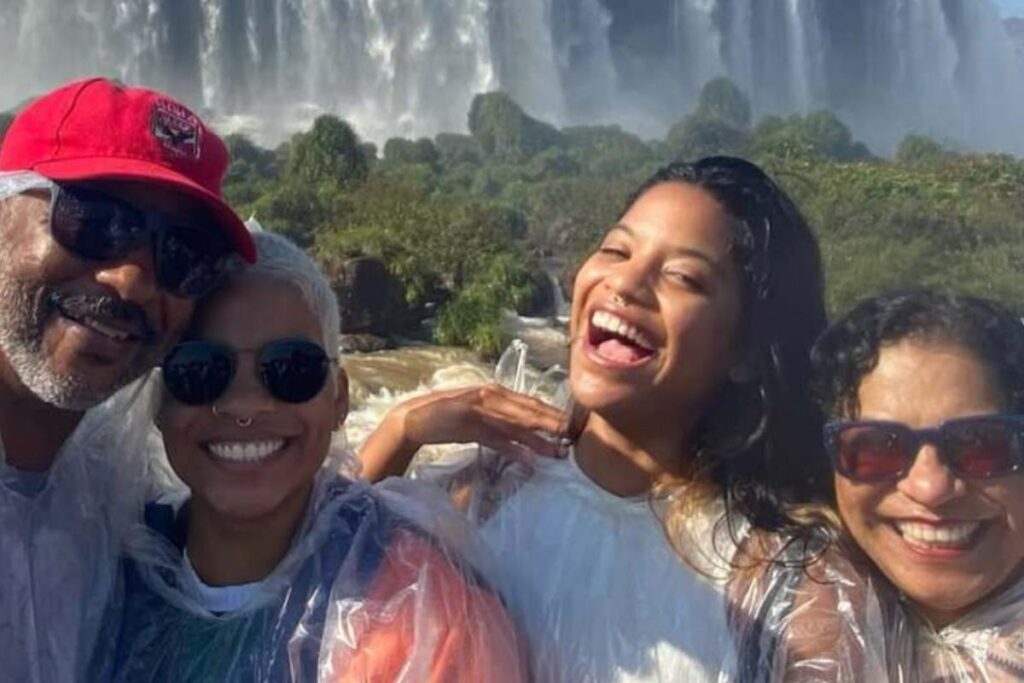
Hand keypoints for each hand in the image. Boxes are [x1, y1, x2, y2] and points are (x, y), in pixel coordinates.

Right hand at [395, 384, 566, 457]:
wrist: (414, 419)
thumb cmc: (448, 420)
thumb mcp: (479, 423)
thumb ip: (502, 430)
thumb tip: (529, 445)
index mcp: (494, 392)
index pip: (530, 403)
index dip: (552, 414)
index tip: (573, 425)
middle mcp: (490, 396)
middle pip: (528, 411)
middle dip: (553, 423)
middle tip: (575, 435)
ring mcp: (479, 409)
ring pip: (516, 424)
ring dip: (539, 438)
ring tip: (559, 450)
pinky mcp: (467, 424)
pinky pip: (496, 439)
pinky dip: (513, 449)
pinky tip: (529, 459)